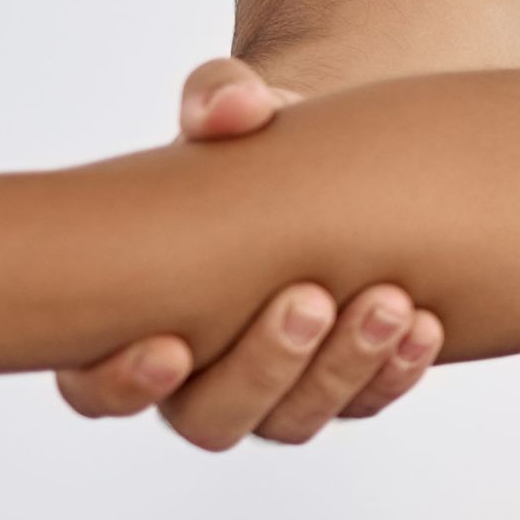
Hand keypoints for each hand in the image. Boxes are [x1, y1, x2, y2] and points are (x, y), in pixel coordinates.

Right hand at [52, 58, 445, 449]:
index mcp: (125, 322)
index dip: (123, 382)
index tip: (172, 345)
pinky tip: (426, 324)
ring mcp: (267, 393)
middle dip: (263, 366)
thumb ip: (218, 99)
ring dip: (342, 370)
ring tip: (390, 301)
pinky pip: (362, 404)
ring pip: (291, 421)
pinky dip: (393, 372)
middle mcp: (191, 378)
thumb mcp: (232, 110)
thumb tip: (232, 107)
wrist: (326, 158)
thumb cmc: (248, 143)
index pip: (93, 388)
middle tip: (310, 299)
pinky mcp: (335, 391)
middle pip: (210, 417)